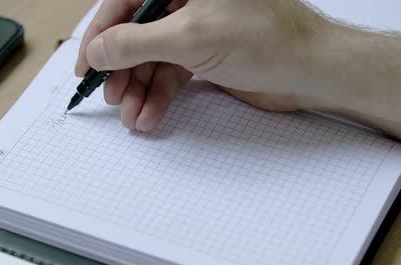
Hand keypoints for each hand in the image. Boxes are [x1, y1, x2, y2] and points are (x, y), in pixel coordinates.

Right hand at [75, 0, 328, 130]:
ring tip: (133, 116)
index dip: (101, 34)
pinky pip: (172, 72)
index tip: (86, 65)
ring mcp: (197, 24)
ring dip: (140, 89)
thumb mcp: (189, 37)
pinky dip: (160, 95)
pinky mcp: (206, 51)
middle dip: (123, 68)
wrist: (313, 70)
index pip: (125, 0)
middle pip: (137, 31)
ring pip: (153, 56)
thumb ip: (136, 42)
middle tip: (111, 96)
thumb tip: (99, 50)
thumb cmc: (266, 39)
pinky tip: (150, 115)